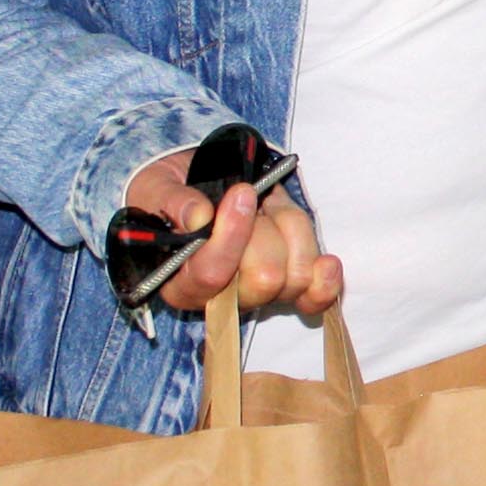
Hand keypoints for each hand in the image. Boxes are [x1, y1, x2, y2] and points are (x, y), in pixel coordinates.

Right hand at [123, 149, 343, 320]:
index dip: (232, 236)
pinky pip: (315, 299)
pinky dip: (325, 281)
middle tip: (247, 197)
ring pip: (295, 275)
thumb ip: (173, 201)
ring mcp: (259, 294)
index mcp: (181, 283)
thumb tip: (199, 217)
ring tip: (267, 205)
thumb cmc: (172, 194)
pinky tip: (327, 263)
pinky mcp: (288, 287)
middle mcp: (221, 299)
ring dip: (288, 228)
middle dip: (264, 229)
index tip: (241, 194)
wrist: (200, 186)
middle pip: (264, 278)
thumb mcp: (158, 188)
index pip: (212, 274)